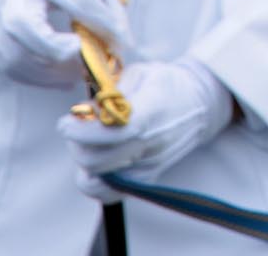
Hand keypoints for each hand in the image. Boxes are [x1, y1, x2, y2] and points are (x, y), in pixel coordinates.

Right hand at [0, 0, 127, 88]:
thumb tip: (120, 36)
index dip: (101, 21)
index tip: (122, 39)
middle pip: (27, 30)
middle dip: (63, 52)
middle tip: (93, 62)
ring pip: (17, 58)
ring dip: (54, 73)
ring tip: (81, 72)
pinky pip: (12, 67)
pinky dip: (39, 77)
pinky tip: (61, 75)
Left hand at [58, 59, 234, 199]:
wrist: (201, 103)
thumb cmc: (167, 84)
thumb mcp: (142, 73)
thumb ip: (112, 92)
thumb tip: (84, 112)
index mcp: (152, 112)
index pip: (113, 133)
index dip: (82, 132)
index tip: (65, 122)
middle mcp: (153, 143)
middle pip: (99, 161)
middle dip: (76, 144)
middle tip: (74, 129)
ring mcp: (152, 164)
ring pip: (101, 180)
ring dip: (84, 163)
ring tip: (87, 144)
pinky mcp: (149, 178)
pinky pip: (112, 193)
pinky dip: (96, 183)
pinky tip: (94, 166)